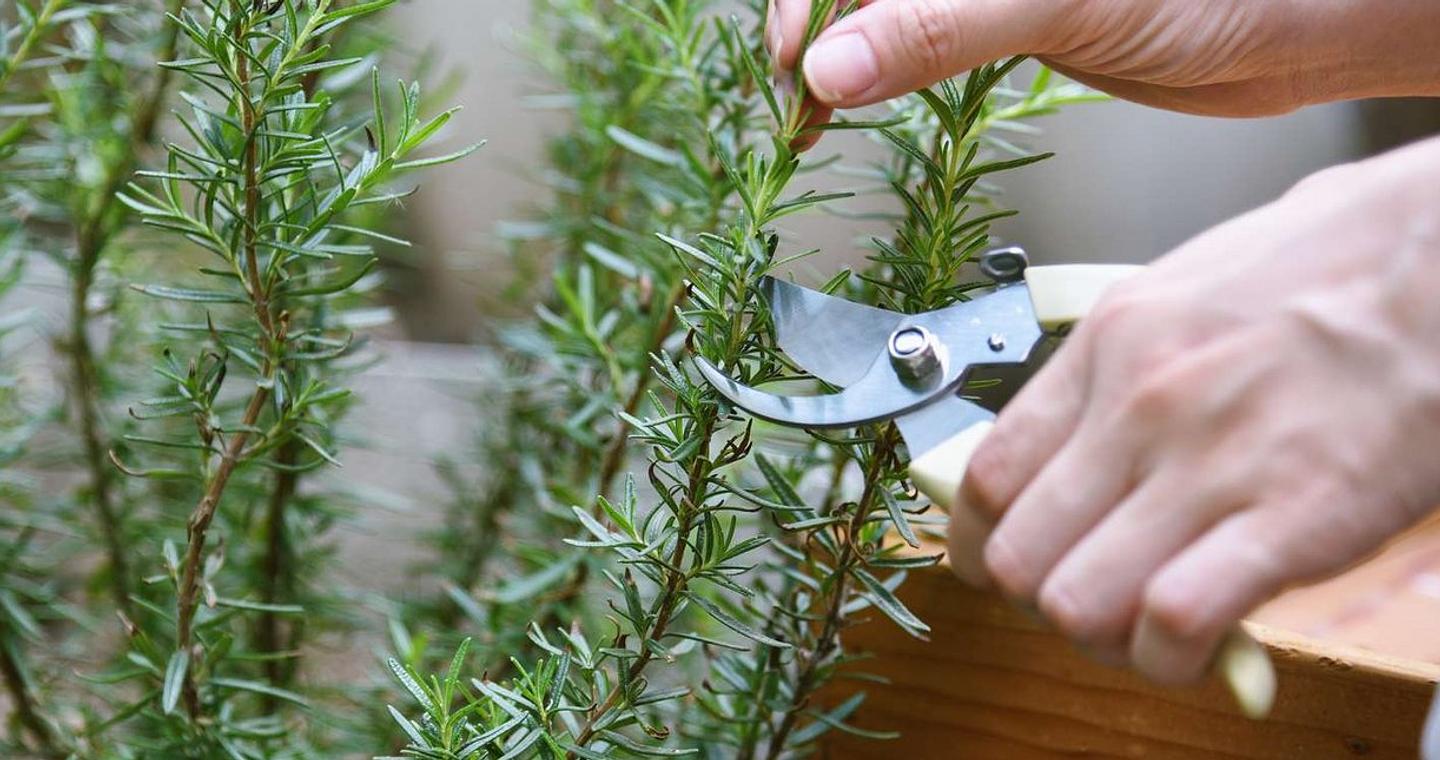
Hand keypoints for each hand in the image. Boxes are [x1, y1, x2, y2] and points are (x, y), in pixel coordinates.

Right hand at [768, 0, 1439, 117]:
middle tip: (802, 104)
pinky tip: (865, 98)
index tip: (796, 60)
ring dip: (838, 57)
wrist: (1291, 28)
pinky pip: (914, 33)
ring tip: (818, 114)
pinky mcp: (1003, 13)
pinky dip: (880, 68)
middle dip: (815, 31)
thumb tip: (832, 66)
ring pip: (878, 6)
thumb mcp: (1054, 1)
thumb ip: (936, 26)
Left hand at [947, 136, 1439, 683]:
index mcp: (1106, 348)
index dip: (978, 544)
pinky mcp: (1292, 518)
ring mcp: (1209, 464)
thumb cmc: (1323, 270)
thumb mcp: (1180, 295)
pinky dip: (1171, 654)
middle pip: (1020, 557)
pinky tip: (1195, 641)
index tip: (996, 565)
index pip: (986, 478)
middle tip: (1086, 596)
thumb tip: (1065, 449)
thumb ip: (1113, 376)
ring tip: (1143, 624)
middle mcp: (1139, 407)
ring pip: (1078, 601)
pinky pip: (1176, 621)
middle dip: (1039, 600)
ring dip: (1104, 636)